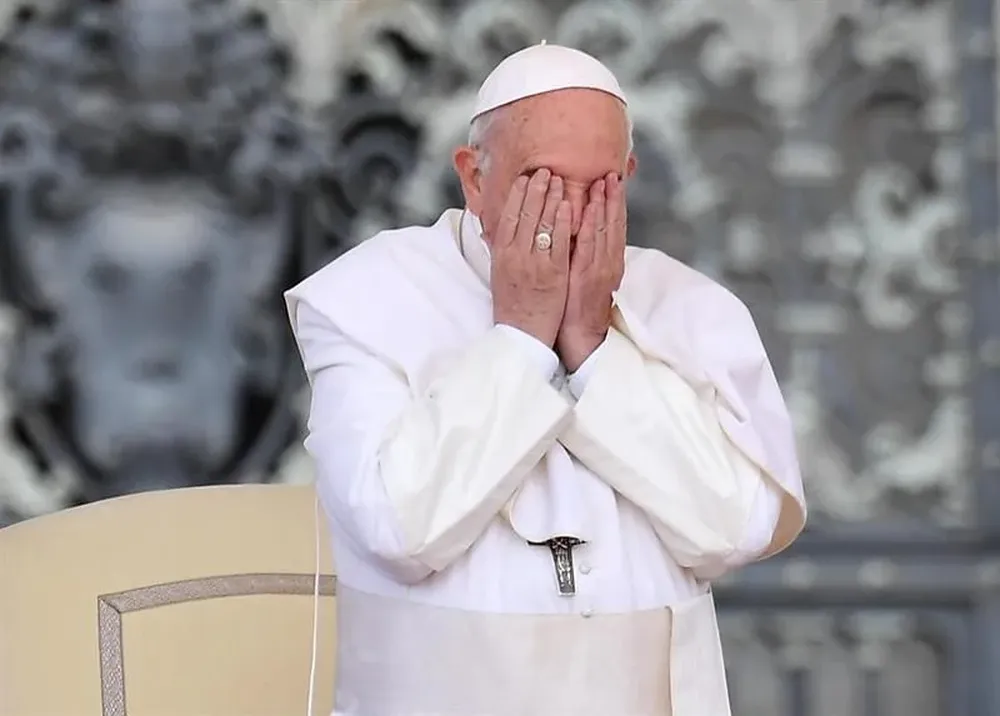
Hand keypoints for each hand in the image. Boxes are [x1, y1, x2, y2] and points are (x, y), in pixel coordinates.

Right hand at [491, 168, 572, 347]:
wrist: (522, 335)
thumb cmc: (513, 305)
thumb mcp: (501, 274)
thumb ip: (505, 251)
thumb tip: (505, 229)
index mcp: (501, 255)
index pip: (508, 216)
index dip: (517, 194)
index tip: (525, 178)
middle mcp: (515, 256)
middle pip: (525, 214)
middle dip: (535, 189)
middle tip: (545, 170)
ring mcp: (534, 264)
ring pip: (542, 223)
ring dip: (550, 198)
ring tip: (558, 179)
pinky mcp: (553, 273)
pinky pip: (559, 242)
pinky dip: (563, 222)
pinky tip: (568, 205)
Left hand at [556, 172, 626, 371]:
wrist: (581, 335)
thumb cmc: (579, 304)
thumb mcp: (587, 275)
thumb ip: (588, 253)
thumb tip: (583, 229)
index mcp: (609, 260)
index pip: (614, 225)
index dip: (615, 202)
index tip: (612, 179)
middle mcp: (608, 262)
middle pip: (613, 223)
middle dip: (613, 197)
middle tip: (611, 173)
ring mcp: (599, 269)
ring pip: (604, 231)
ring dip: (604, 205)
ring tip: (603, 182)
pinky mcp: (586, 277)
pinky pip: (587, 248)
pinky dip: (589, 227)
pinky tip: (587, 211)